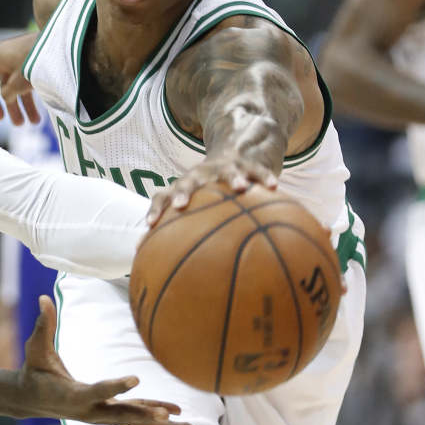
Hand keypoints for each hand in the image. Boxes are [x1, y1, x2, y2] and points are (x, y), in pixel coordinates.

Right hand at [0, 33, 40, 124]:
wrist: (57, 43)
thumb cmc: (32, 63)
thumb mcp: (16, 83)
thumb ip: (7, 94)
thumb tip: (7, 97)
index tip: (0, 119)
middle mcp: (3, 56)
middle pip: (5, 87)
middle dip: (14, 107)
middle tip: (20, 124)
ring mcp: (18, 55)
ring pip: (18, 83)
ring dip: (26, 103)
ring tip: (35, 121)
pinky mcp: (32, 55)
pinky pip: (27, 77)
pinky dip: (31, 91)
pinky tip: (41, 106)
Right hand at [0, 296, 192, 424]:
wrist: (30, 400)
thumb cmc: (34, 370)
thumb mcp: (35, 348)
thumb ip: (43, 325)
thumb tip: (43, 297)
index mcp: (74, 396)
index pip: (97, 391)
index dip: (115, 386)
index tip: (135, 379)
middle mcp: (91, 411)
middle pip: (123, 417)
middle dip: (147, 417)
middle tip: (168, 416)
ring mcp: (102, 415)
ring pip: (136, 423)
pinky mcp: (108, 413)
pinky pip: (136, 416)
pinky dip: (156, 415)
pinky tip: (177, 415)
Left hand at [147, 152, 277, 226]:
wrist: (229, 158)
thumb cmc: (206, 193)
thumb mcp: (195, 208)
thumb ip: (182, 232)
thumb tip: (167, 266)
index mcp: (183, 186)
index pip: (163, 196)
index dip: (156, 209)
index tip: (150, 225)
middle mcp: (199, 174)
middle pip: (188, 181)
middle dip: (184, 192)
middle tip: (181, 205)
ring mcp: (223, 167)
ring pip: (227, 171)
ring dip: (233, 178)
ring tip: (240, 188)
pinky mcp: (246, 165)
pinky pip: (257, 170)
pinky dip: (264, 177)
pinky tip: (274, 186)